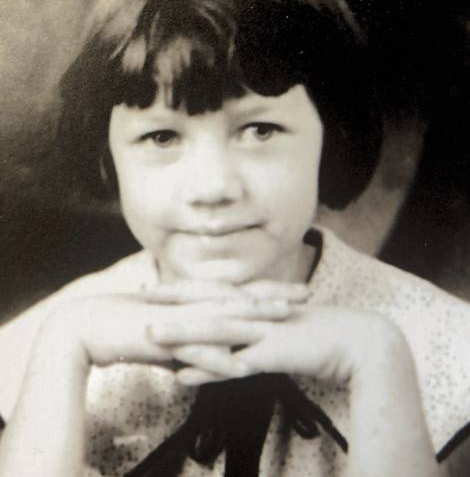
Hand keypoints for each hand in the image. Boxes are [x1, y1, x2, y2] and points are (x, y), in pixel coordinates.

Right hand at [37, 279, 309, 369]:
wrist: (87, 326)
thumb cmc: (126, 326)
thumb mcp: (167, 326)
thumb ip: (190, 332)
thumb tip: (208, 344)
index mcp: (192, 299)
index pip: (238, 292)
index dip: (268, 290)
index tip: (296, 290)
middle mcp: (190, 304)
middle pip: (239, 300)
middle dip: (274, 297)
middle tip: (306, 295)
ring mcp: (178, 320)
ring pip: (223, 318)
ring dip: (254, 319)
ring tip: (283, 319)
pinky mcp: (162, 339)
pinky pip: (195, 350)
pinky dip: (218, 358)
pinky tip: (241, 364)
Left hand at [150, 304, 409, 385]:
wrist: (356, 342)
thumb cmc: (320, 335)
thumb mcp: (283, 327)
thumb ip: (259, 328)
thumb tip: (239, 334)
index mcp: (255, 304)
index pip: (211, 295)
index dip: (182, 292)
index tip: (154, 290)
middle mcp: (255, 313)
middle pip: (206, 307)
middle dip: (171, 304)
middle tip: (138, 301)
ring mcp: (262, 332)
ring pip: (213, 332)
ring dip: (180, 334)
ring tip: (148, 336)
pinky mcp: (272, 354)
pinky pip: (233, 365)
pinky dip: (207, 370)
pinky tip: (182, 375)